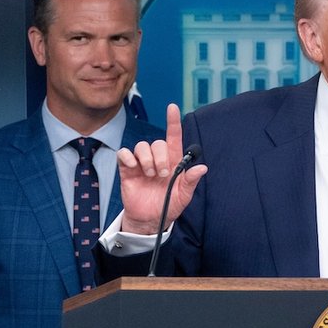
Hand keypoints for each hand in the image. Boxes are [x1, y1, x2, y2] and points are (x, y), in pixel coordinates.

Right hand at [117, 103, 207, 234]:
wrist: (150, 220)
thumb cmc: (168, 205)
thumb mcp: (184, 195)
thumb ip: (191, 181)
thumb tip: (202, 167)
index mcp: (173, 161)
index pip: (173, 136)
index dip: (173, 121)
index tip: (173, 107)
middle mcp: (157, 159)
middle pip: (157, 143)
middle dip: (160, 157)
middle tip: (162, 174)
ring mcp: (141, 164)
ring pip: (142, 146)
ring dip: (147, 159)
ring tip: (150, 175)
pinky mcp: (127, 170)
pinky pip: (124, 154)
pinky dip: (127, 157)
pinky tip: (133, 167)